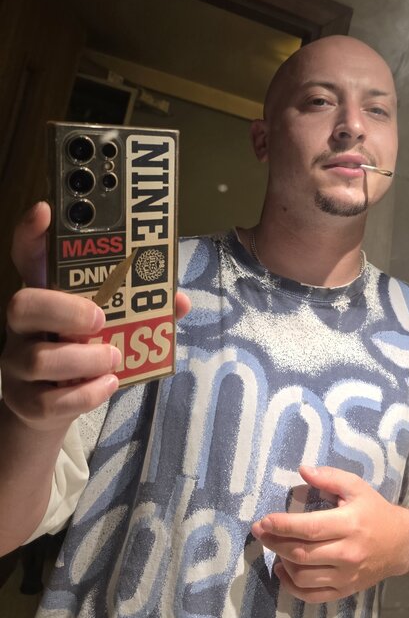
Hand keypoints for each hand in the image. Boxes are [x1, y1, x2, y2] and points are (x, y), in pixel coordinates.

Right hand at [2, 202, 190, 432]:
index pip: (28, 258)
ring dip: (84, 360)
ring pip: (38, 358)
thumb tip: (180, 300)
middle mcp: (25, 326)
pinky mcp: (26, 401)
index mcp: (47, 296)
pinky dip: (85, 393)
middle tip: (100, 320)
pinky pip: (49, 399)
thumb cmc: (86, 350)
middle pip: (21, 305)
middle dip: (64, 310)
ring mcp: (19, 363)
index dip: (31, 234)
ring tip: (114, 360)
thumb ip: (142, 309)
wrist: (53, 407)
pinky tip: (107, 384)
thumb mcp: (111, 326)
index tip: (46, 211)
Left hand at [250, 465, 408, 602]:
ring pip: (304, 576)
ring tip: (274, 547)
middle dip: (275, 542)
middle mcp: (347, 553)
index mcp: (349, 524)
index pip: (310, 528)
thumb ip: (329, 477)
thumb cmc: (375, 511)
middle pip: (302, 553)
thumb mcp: (356, 486)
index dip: (283, 525)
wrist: (402, 543)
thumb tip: (302, 470)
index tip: (264, 520)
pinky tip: (283, 570)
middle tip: (259, 531)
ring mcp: (346, 576)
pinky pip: (313, 596)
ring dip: (282, 562)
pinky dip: (292, 587)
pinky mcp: (345, 590)